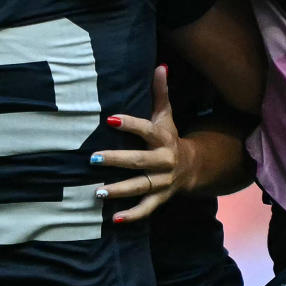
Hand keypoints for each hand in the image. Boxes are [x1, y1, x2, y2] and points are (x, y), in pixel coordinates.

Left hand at [91, 66, 179, 221]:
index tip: (109, 119)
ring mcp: (162, 182)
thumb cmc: (170, 137)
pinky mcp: (159, 198)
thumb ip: (160, 92)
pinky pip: (146, 209)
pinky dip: (132, 216)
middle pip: (139, 161)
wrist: (193, 167)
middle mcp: (164, 161)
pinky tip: (114, 219)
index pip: (145, 130)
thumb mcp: (167, 115)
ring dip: (119, 190)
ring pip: (140, 187)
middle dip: (116, 160)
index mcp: (163, 138)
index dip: (129, 124)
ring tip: (97, 191)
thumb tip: (160, 65)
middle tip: (93, 159)